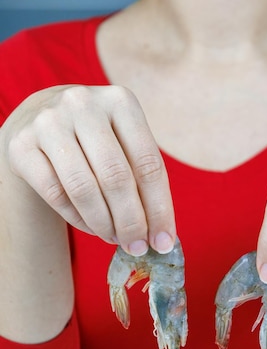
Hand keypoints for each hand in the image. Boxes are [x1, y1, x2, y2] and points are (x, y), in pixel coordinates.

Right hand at [2, 85, 175, 254]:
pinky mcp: (22, 145)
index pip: (149, 163)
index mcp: (121, 101)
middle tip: (138, 247)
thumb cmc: (95, 138)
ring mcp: (49, 122)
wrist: (39, 118)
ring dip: (104, 224)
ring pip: (84, 188)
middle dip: (131, 221)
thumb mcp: (123, 141)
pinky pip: (55, 194)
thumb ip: (142, 177)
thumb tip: (160, 234)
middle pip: (116, 176)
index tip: (163, 241)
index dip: (159, 207)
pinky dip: (77, 219)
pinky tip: (91, 227)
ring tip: (115, 239)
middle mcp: (83, 104)